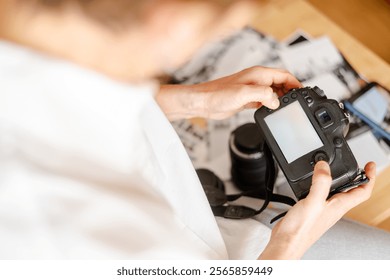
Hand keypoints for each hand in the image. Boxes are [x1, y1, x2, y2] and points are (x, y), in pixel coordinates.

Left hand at [156, 66, 301, 119]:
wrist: (204, 102)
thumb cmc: (218, 94)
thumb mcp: (243, 94)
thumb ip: (263, 94)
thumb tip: (276, 100)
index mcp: (258, 74)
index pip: (284, 75)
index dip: (295, 83)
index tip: (302, 92)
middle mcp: (256, 80)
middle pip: (280, 83)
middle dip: (290, 92)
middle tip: (296, 103)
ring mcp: (251, 90)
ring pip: (272, 92)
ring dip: (280, 99)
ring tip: (286, 109)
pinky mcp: (247, 99)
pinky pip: (264, 100)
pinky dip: (270, 105)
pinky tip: (271, 112)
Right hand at [259, 161, 375, 259]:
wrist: (286, 241)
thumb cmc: (301, 229)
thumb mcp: (313, 202)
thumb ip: (321, 182)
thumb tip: (324, 166)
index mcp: (339, 206)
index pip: (363, 191)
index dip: (369, 177)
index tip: (370, 165)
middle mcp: (333, 207)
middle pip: (350, 191)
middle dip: (354, 176)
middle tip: (354, 165)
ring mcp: (322, 209)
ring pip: (335, 191)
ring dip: (336, 179)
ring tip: (332, 169)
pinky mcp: (311, 209)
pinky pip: (320, 194)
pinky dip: (319, 184)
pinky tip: (312, 182)